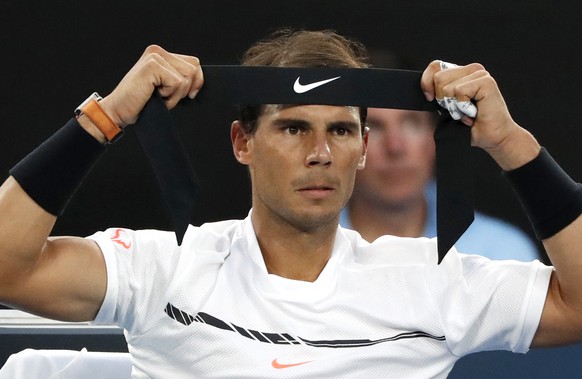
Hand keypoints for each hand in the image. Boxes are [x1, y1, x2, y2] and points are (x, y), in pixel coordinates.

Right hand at [100, 45, 203, 126]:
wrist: (118, 111)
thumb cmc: (142, 103)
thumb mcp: (166, 88)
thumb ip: (180, 78)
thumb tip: (201, 79)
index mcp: (161, 54)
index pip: (194, 63)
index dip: (196, 82)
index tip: (188, 96)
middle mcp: (157, 51)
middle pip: (194, 69)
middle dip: (186, 89)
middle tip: (167, 97)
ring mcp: (154, 57)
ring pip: (187, 78)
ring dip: (176, 95)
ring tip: (159, 97)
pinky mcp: (152, 66)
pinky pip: (178, 84)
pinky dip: (170, 98)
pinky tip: (154, 97)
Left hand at [420, 60, 539, 168]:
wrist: (492, 137)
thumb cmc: (470, 125)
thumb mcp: (447, 107)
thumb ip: (437, 93)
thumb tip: (424, 90)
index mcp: (461, 73)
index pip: (435, 67)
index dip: (427, 83)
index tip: (430, 99)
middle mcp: (471, 70)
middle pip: (437, 77)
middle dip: (441, 99)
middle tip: (457, 110)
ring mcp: (480, 74)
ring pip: (447, 87)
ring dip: (453, 106)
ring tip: (467, 112)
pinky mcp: (486, 81)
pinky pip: (459, 91)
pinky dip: (462, 107)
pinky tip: (473, 112)